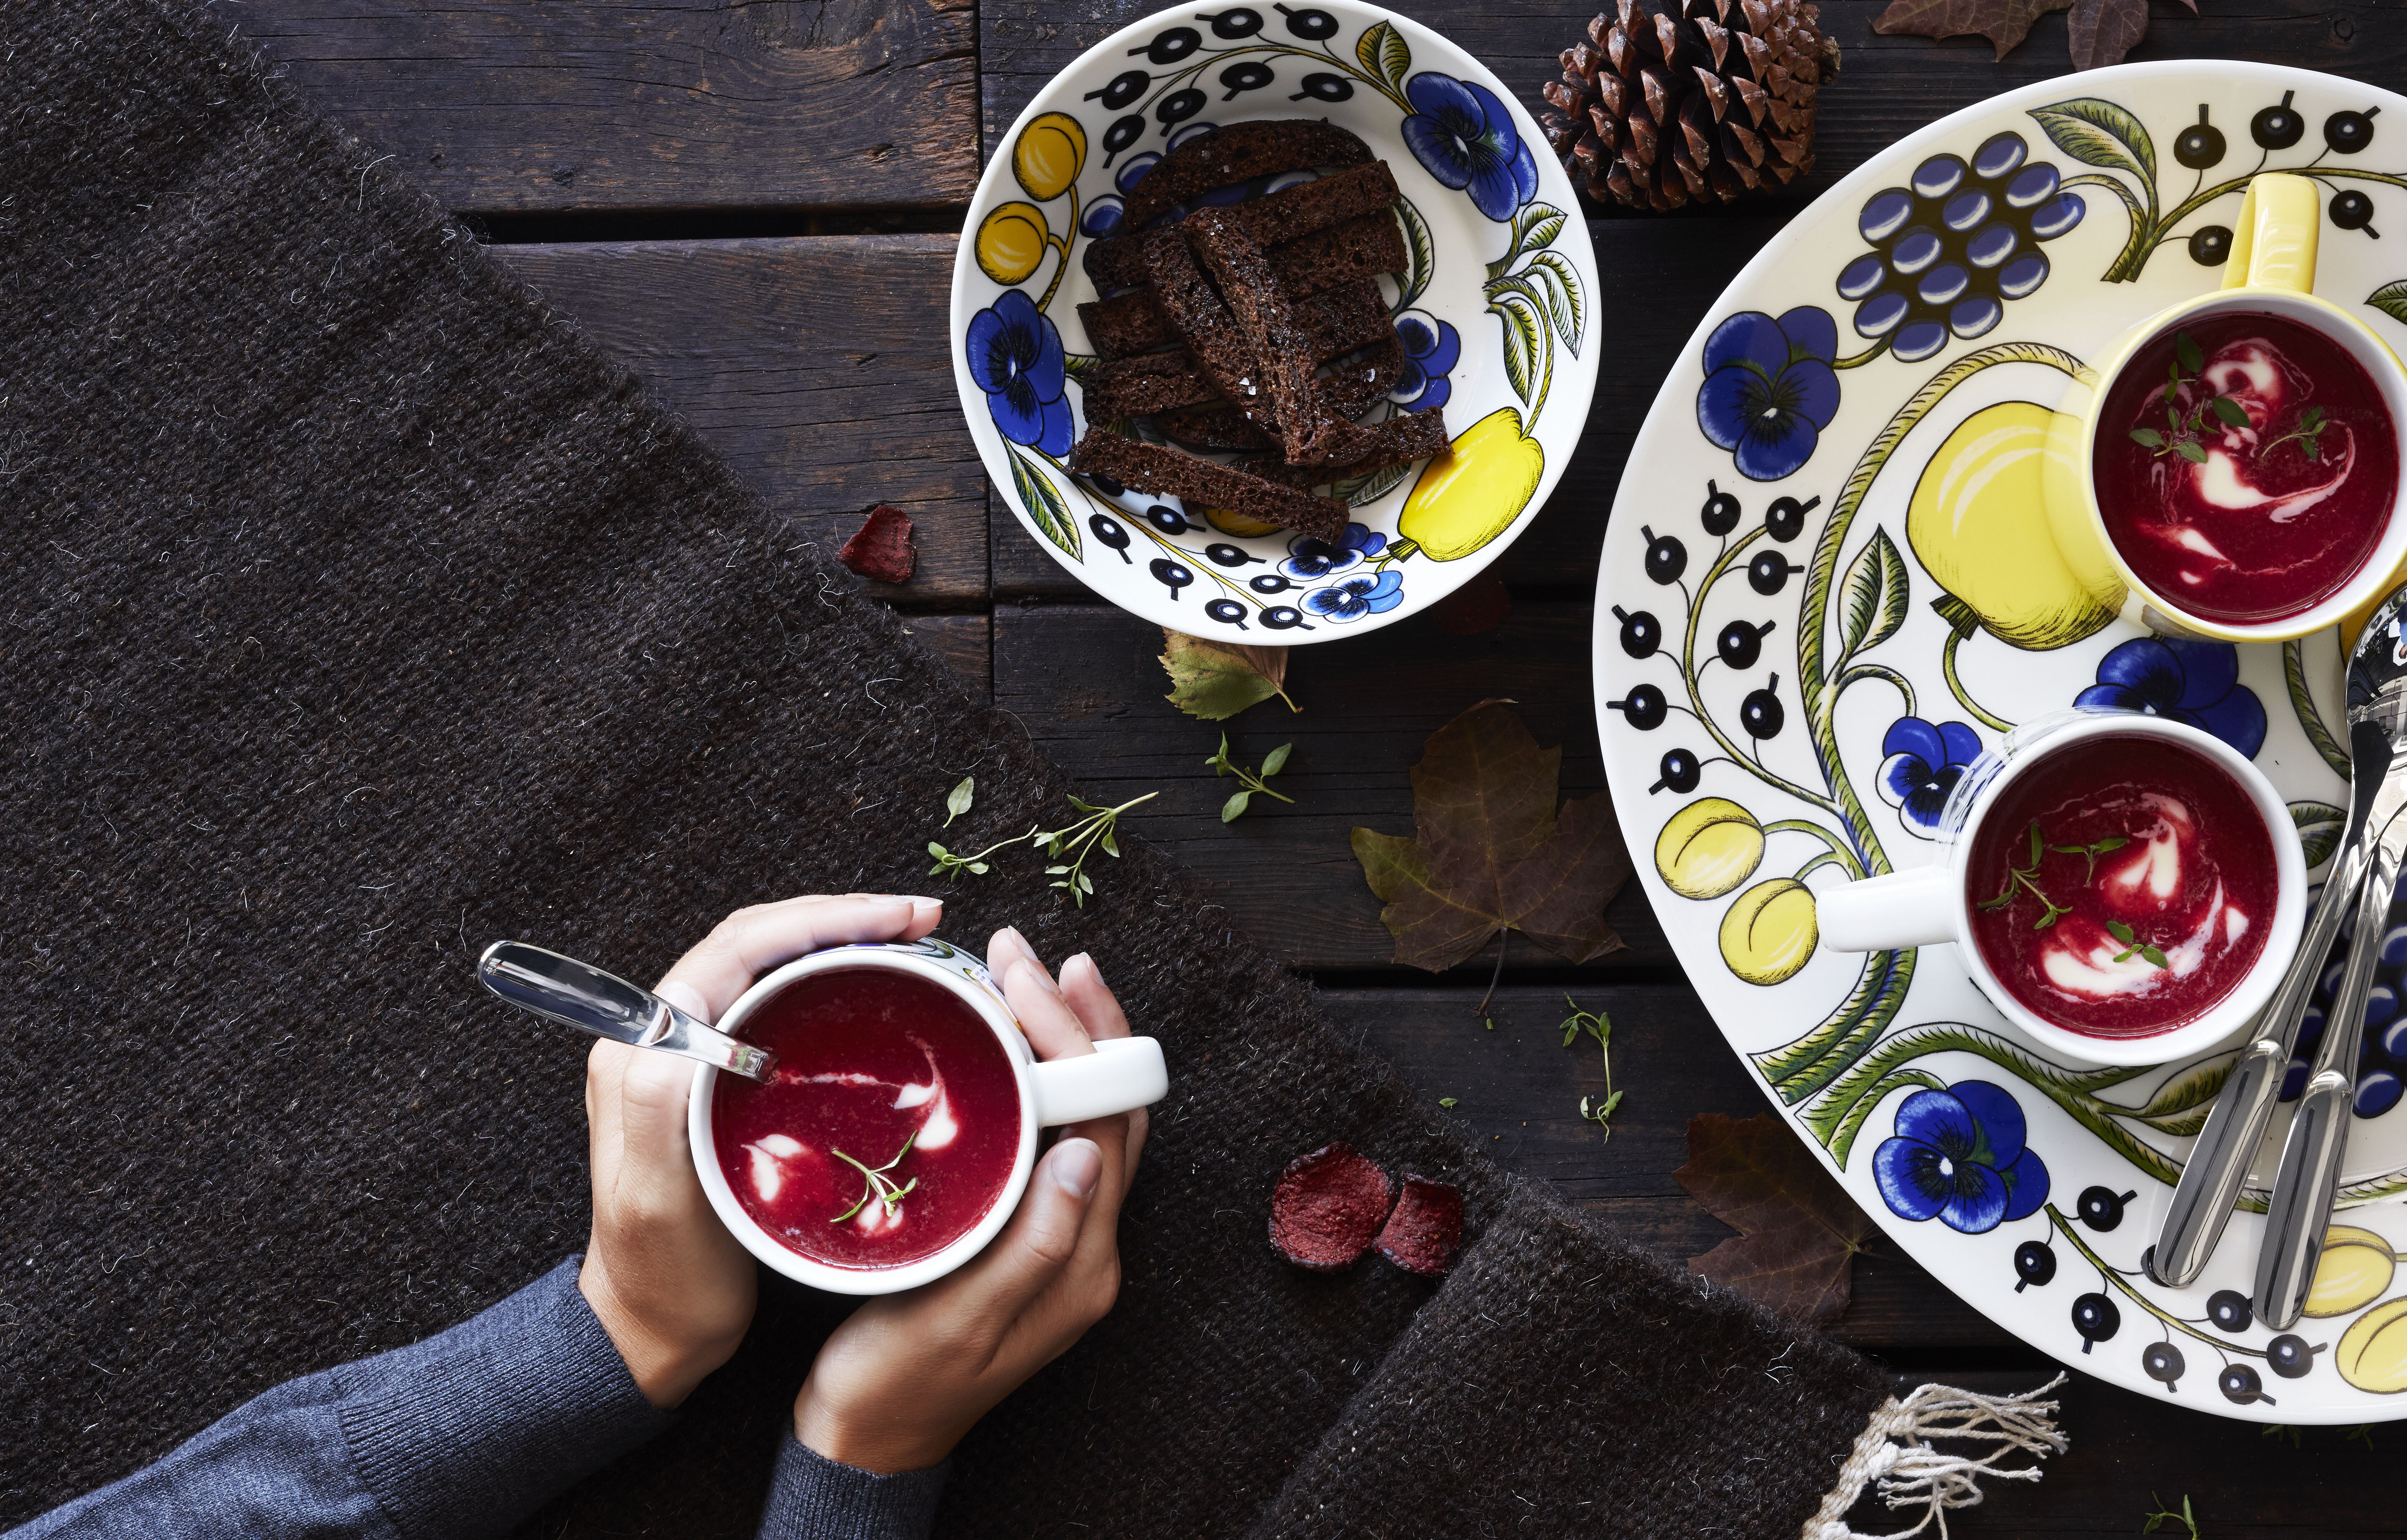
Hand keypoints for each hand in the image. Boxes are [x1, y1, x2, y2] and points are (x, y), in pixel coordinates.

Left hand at [578, 893, 943, 1407]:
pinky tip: (879, 990)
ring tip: (910, 940)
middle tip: (920, 919)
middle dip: (841, 918)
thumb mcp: (655, 1198)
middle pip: (758, 943)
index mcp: (644, 1048)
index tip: (898, 919)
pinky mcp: (723, 1081)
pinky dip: (834, 983)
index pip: (738, 949)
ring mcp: (694, 1058)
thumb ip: (656, 1095)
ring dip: (841, 942)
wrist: (649, 1333)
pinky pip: (781, 1005)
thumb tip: (681, 999)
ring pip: (773, 967)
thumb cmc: (660, 1278)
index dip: (821, 921)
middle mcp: (663, 1038)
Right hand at [792, 927, 1147, 1471]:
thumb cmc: (896, 1389)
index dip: (1075, 1039)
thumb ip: (1032, 1245)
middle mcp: (1087, 1243)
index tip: (1027, 976)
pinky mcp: (1026, 1232)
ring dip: (1061, 1040)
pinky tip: (995, 1044)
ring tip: (1017, 977)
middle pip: (1111, 1104)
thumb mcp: (959, 1321)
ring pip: (1085, 1112)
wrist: (867, 1442)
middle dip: (1077, 1019)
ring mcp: (1061, 1236)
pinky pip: (1051, 1134)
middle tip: (1021, 954)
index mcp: (1083, 1263)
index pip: (1105, 1119)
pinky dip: (1035, 1076)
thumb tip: (1085, 1154)